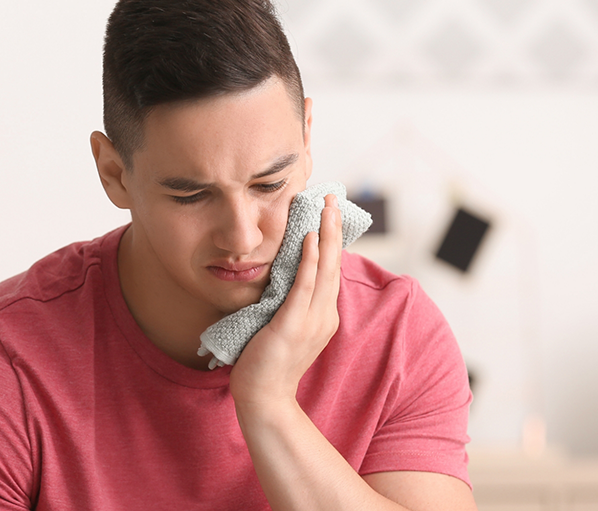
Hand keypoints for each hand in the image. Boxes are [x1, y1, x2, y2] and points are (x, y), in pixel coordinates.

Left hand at [229, 194, 342, 411]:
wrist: (263, 398)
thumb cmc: (267, 363)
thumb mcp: (282, 326)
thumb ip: (288, 303)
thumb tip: (281, 279)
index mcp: (323, 315)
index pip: (329, 271)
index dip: (330, 241)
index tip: (328, 214)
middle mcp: (324, 315)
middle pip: (333, 264)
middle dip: (333, 229)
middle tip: (332, 198)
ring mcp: (312, 321)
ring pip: (324, 269)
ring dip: (326, 235)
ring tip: (326, 207)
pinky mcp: (293, 325)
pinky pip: (304, 286)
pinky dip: (310, 261)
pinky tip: (310, 238)